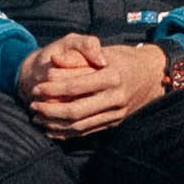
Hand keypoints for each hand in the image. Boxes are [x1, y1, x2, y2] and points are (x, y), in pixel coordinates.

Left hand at [25, 36, 171, 135]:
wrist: (151, 74)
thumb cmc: (122, 58)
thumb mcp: (103, 50)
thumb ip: (78, 55)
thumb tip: (54, 61)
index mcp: (112, 77)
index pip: (75, 86)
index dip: (52, 89)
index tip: (36, 88)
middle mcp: (116, 98)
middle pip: (76, 111)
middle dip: (50, 111)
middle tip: (33, 106)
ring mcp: (116, 114)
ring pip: (80, 125)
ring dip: (55, 124)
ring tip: (37, 118)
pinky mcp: (115, 123)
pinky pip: (87, 132)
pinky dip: (67, 133)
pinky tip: (52, 128)